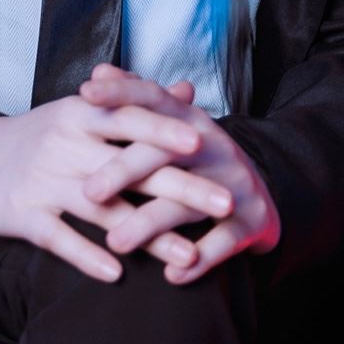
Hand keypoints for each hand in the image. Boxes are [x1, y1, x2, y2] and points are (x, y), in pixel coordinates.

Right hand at [0, 91, 230, 282]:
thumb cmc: (42, 134)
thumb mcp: (83, 111)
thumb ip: (136, 104)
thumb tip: (187, 89)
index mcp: (82, 115)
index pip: (131, 119)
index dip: (167, 132)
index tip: (208, 144)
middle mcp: (65, 145)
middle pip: (131, 168)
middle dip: (182, 187)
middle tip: (226, 204)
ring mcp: (45, 181)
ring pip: (104, 209)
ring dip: (149, 235)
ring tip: (189, 257)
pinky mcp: (25, 215)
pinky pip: (60, 239)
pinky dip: (88, 256)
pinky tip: (118, 273)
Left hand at [77, 63, 280, 282]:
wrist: (260, 196)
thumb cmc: (199, 158)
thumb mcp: (172, 126)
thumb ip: (135, 101)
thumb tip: (98, 68)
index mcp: (189, 119)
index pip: (152, 98)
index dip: (121, 93)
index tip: (84, 93)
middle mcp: (213, 145)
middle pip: (163, 153)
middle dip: (124, 171)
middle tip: (89, 193)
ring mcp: (234, 182)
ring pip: (187, 202)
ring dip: (150, 224)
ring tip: (117, 242)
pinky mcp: (252, 220)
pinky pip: (224, 241)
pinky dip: (199, 260)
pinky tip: (173, 275)